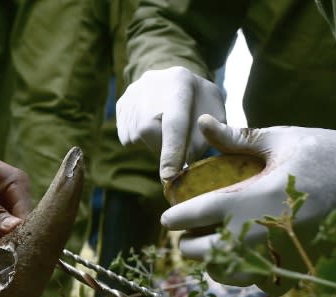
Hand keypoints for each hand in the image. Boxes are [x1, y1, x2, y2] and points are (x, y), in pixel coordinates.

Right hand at [116, 66, 225, 181]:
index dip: (172, 153)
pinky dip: (142, 139)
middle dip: (166, 148)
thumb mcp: (215, 113)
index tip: (169, 177)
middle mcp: (151, 86)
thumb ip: (206, 137)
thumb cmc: (201, 102)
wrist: (176, 80)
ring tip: (167, 127)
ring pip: (138, 139)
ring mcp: (132, 94)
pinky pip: (128, 136)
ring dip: (154, 144)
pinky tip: (154, 125)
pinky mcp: (121, 104)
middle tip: (178, 142)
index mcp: (181, 84)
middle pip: (152, 134)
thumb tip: (185, 164)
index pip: (174, 125)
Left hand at [161, 114, 335, 293]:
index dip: (176, 217)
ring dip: (213, 261)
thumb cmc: (327, 153)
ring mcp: (280, 255)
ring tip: (213, 245)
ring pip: (228, 273)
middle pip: (204, 253)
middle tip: (188, 232)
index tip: (168, 217)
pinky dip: (245, 274)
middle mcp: (263, 233)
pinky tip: (244, 258)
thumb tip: (200, 124)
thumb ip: (236, 138)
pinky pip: (259, 283)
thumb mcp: (281, 139)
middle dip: (189, 244)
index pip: (198, 215)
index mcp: (254, 198)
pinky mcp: (298, 268)